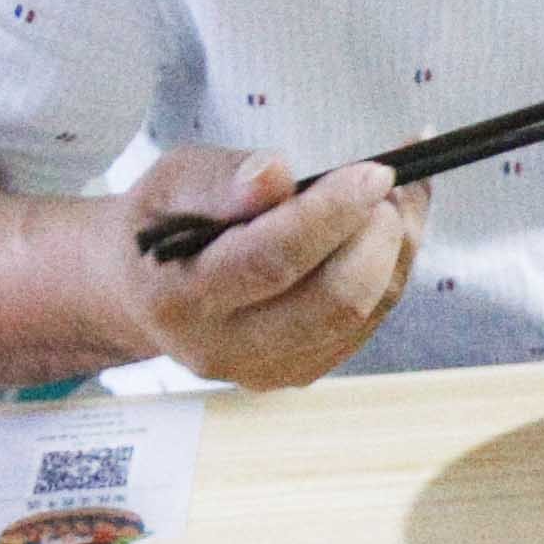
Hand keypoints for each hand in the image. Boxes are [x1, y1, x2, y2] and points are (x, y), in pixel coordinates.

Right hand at [111, 148, 424, 389]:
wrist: (147, 289)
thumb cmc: (163, 222)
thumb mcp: (172, 181)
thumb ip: (221, 179)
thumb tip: (275, 173)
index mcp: (179, 297)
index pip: (272, 259)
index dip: (331, 214)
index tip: (375, 171)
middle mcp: (222, 347)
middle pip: (334, 301)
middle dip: (378, 236)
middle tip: (387, 184)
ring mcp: (266, 369)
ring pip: (364, 312)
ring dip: (396, 249)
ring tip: (393, 197)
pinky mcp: (301, 371)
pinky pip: (369, 322)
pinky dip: (393, 268)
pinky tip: (388, 227)